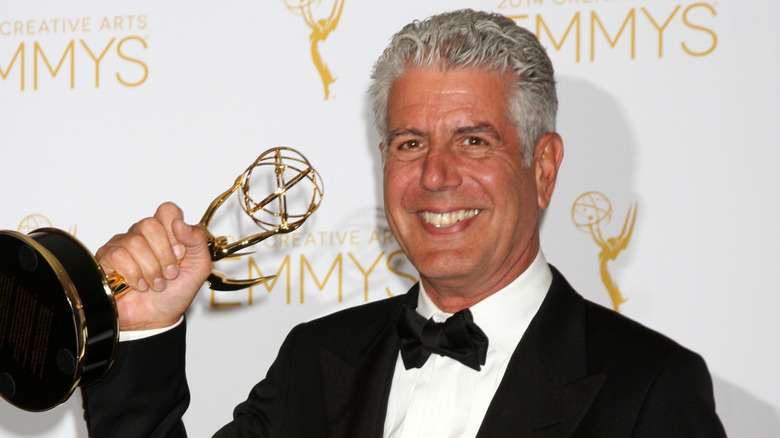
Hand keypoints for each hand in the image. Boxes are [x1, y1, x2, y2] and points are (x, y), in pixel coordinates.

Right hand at [96, 202, 212, 330]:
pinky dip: (133, 275)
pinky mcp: (107, 258)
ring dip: (150, 269)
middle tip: (169, 273)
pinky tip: (139, 285)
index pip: (167, 210)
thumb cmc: (176, 292)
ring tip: (155, 284)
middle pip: (150, 224)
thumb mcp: (199, 267)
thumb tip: (180, 223)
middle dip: (163, 254)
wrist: (157, 318)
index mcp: (166, 232)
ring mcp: (123, 244)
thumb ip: (197, 241)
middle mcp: (144, 235)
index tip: (180, 252)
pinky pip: (118, 256)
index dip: (175, 231)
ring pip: (135, 242)